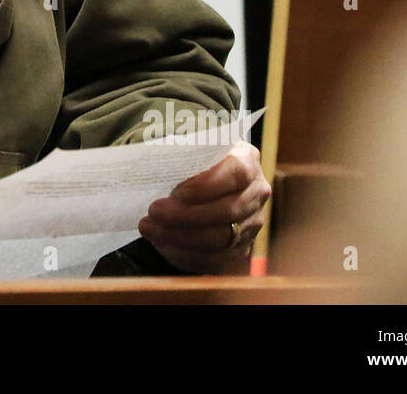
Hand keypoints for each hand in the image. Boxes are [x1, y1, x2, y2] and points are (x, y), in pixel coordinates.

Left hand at [137, 141, 270, 273]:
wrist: (202, 179)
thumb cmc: (192, 159)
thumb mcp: (190, 146)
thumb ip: (181, 151)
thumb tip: (154, 159)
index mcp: (247, 158)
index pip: (236, 173)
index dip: (207, 185)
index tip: (176, 193)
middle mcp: (256, 192)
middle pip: (228, 210)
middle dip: (186, 215)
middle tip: (154, 212)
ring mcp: (252, 222)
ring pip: (221, 238)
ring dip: (180, 236)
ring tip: (150, 228)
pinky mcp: (241, 248)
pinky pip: (216, 259)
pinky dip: (186, 254)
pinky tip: (162, 244)